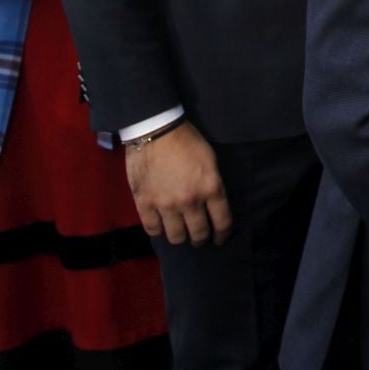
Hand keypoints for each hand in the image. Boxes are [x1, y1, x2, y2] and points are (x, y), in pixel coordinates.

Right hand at [126, 122, 232, 245]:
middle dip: (202, 239)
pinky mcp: (145, 204)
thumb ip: (213, 185)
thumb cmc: (187, 141)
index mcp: (210, 188)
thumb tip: (214, 205)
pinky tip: (163, 226)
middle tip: (200, 237)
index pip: (222, 222)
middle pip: (199, 233)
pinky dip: (159, 231)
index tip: (221, 238)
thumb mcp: (211, 161)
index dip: (223, 234)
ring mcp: (166, 205)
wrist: (156, 131)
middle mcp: (190, 201)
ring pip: (176, 237)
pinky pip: (153, 230)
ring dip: (181, 237)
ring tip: (181, 233)